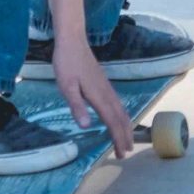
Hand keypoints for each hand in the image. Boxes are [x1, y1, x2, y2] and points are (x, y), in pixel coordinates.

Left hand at [53, 37, 132, 157]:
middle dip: (125, 136)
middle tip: (126, 153)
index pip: (112, 121)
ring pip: (121, 110)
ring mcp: (107, 87)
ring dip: (125, 127)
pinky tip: (118, 119)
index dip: (118, 138)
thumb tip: (85, 126)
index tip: (121, 153)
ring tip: (126, 140)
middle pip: (121, 118)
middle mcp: (107, 93)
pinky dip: (122, 116)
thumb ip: (76, 106)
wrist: (72, 40)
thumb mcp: (67, 86)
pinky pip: (118, 104)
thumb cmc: (67, 63)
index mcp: (98, 96)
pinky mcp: (104, 83)